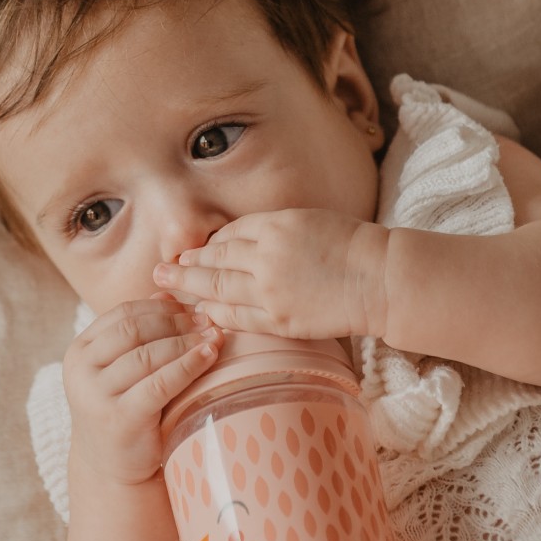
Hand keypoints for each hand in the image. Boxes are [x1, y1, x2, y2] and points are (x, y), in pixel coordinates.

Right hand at [63, 298, 223, 485]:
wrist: (112, 466)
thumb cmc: (125, 407)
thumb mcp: (125, 367)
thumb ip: (141, 332)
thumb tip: (170, 290)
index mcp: (79, 350)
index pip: (123, 313)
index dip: (161, 306)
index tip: (193, 307)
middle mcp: (81, 371)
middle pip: (134, 330)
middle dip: (175, 322)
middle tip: (208, 320)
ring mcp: (95, 396)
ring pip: (147, 355)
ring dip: (185, 342)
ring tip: (214, 337)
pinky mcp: (119, 419)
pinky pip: (159, 383)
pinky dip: (187, 365)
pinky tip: (208, 356)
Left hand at [153, 209, 388, 339]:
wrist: (380, 278)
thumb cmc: (351, 245)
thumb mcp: (308, 220)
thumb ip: (272, 229)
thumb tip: (238, 241)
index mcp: (276, 226)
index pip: (229, 234)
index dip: (208, 244)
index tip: (192, 250)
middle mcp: (267, 257)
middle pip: (214, 261)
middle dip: (184, 266)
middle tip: (160, 270)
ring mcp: (271, 291)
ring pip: (218, 289)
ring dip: (191, 290)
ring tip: (170, 290)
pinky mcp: (280, 320)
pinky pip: (238, 318)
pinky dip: (217, 315)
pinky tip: (203, 313)